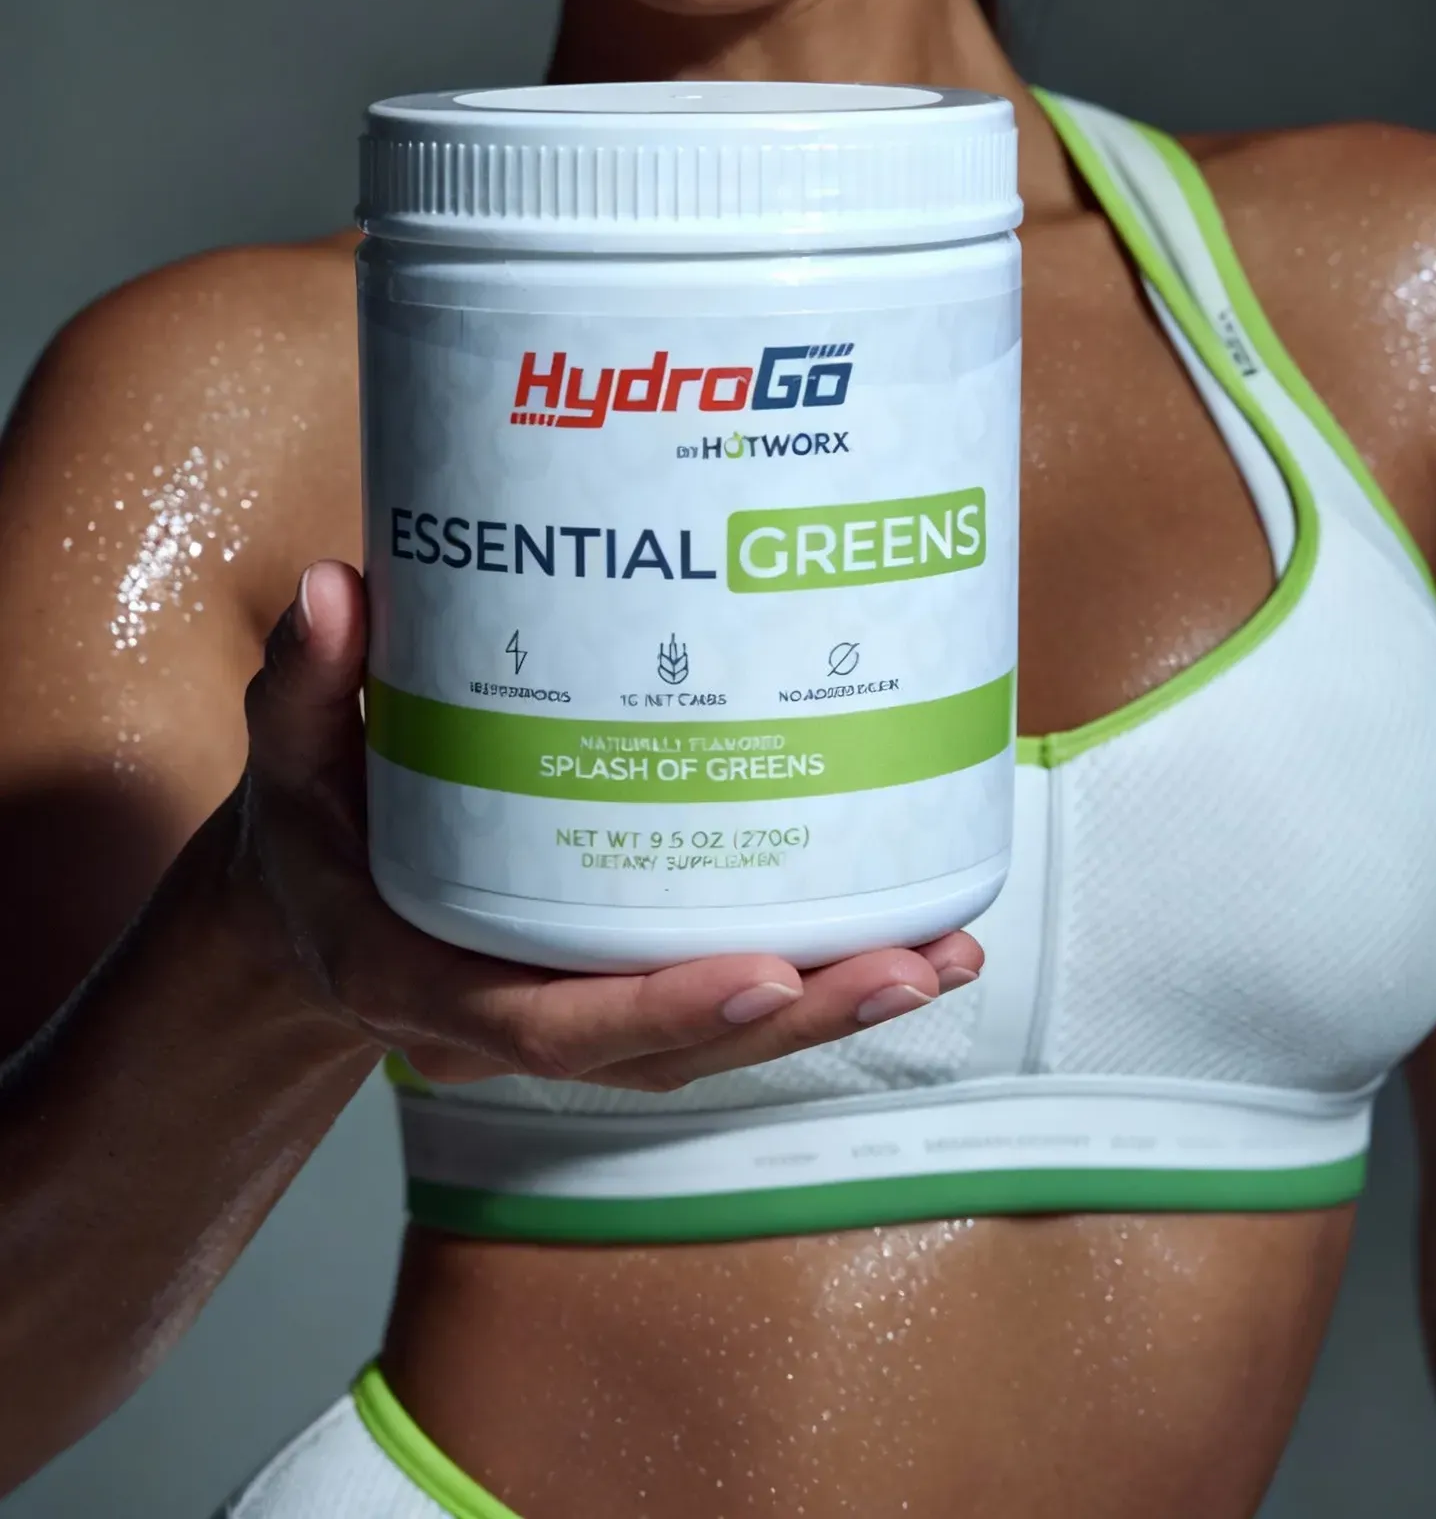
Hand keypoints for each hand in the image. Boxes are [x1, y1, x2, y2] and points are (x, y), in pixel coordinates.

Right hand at [235, 561, 982, 1094]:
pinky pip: (718, 1001)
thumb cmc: (308, 832)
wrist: (310, 906)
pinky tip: (910, 939)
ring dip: (831, 1006)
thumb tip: (332, 591)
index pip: (545, 1025)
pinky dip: (812, 982)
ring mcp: (570, 1008)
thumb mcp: (287, 760)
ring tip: (943, 954)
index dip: (660, 1011)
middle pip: (664, 1050)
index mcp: (422, 981)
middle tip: (909, 961)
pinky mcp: (614, 982)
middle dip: (794, 1015)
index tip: (765, 978)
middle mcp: (508, 1020)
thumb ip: (309, 684)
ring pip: (710, 1041)